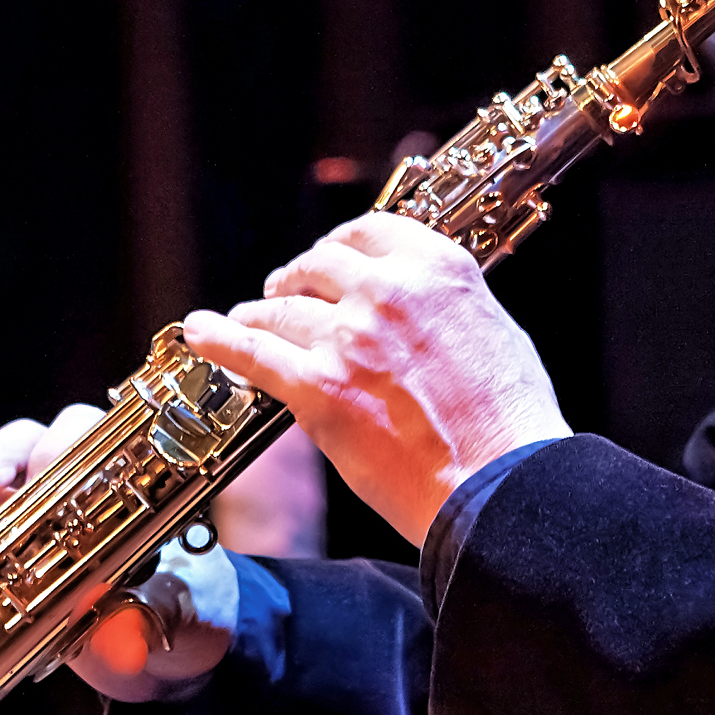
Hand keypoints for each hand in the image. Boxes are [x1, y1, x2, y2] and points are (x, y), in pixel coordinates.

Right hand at [0, 406, 228, 699]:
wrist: (165, 653)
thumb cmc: (179, 619)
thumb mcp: (174, 624)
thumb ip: (151, 623)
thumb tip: (126, 639)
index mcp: (128, 489)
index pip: (94, 443)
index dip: (63, 451)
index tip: (43, 476)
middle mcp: (74, 491)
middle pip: (30, 448)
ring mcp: (30, 520)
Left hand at [179, 211, 568, 545]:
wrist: (500, 484)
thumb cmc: (510, 422)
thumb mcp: (494, 332)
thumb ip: (445, 307)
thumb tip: (421, 308)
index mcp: (437, 269)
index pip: (370, 230)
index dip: (340, 245)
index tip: (330, 259)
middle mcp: (387, 291)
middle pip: (318, 264)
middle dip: (297, 278)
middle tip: (286, 292)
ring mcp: (347, 337)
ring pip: (280, 309)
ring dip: (259, 313)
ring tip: (246, 321)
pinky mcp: (318, 388)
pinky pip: (251, 352)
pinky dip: (221, 339)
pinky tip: (204, 332)